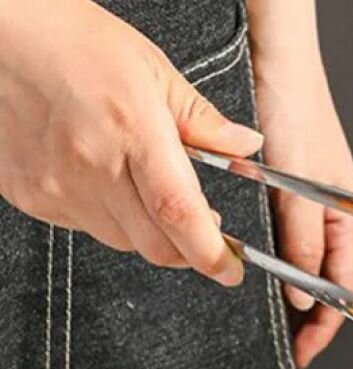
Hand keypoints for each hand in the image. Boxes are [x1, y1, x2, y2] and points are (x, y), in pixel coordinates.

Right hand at [0, 0, 259, 284]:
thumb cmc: (64, 37)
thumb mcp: (150, 68)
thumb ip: (203, 119)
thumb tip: (244, 146)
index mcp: (131, 131)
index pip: (181, 215)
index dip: (212, 255)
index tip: (231, 269)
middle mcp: (90, 165)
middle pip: (157, 246)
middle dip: (190, 252)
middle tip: (206, 235)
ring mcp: (56, 186)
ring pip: (123, 242)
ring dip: (149, 232)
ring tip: (150, 193)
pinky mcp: (30, 195)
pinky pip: (85, 227)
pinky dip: (109, 217)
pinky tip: (105, 181)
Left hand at [249, 0, 352, 368]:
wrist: (271, 55)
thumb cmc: (297, 108)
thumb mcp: (299, 186)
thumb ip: (302, 243)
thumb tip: (302, 296)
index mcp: (348, 215)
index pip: (345, 284)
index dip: (330, 322)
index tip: (308, 351)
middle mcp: (329, 212)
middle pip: (324, 278)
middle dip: (309, 314)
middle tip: (288, 345)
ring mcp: (304, 202)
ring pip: (299, 259)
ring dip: (286, 286)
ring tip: (269, 316)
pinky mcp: (279, 189)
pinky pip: (278, 235)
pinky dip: (269, 257)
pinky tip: (252, 265)